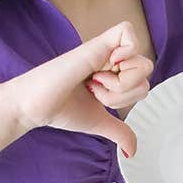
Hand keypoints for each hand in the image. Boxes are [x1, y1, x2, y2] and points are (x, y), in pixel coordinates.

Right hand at [3, 22, 142, 154]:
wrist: (35, 107)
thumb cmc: (61, 109)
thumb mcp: (98, 122)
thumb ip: (118, 131)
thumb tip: (132, 150)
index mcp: (113, 72)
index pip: (144, 80)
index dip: (131, 94)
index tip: (103, 97)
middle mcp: (111, 58)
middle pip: (147, 71)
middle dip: (125, 92)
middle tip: (98, 92)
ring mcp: (104, 50)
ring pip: (141, 61)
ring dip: (120, 83)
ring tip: (94, 84)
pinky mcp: (95, 44)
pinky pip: (128, 33)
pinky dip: (126, 54)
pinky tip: (104, 67)